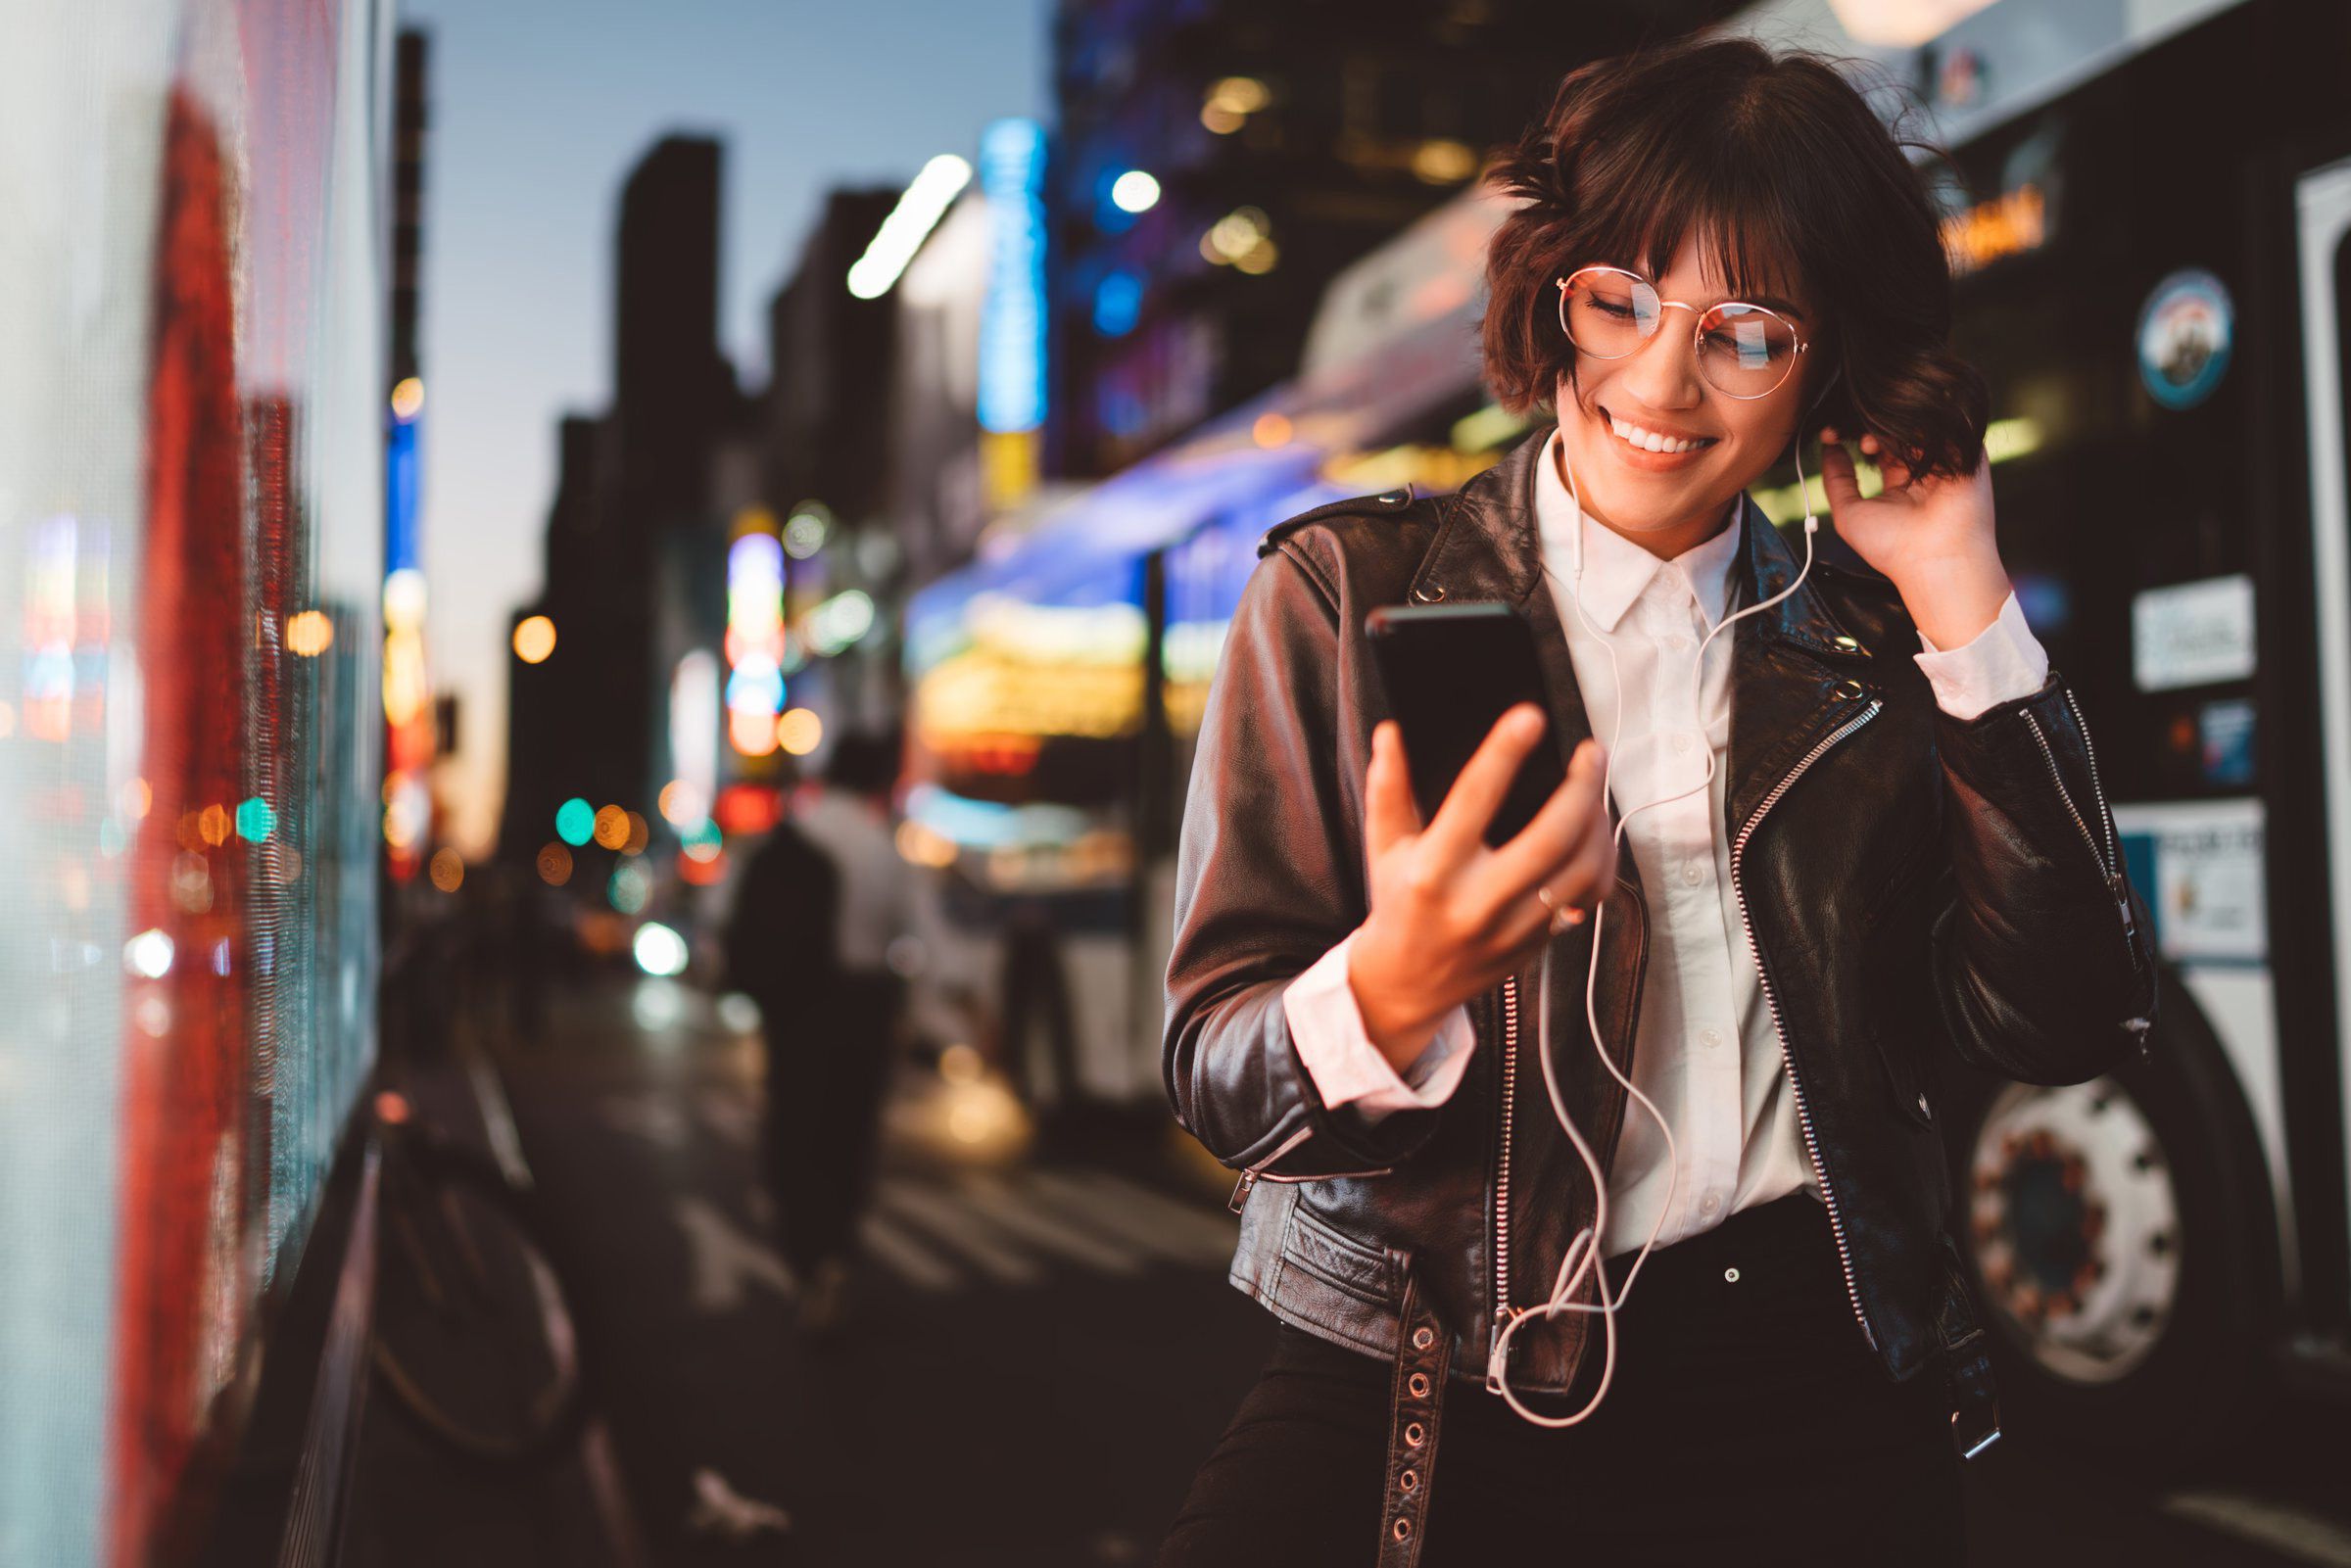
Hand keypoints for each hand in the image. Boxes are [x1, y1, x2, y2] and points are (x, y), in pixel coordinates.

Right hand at [1349, 706, 1611, 1072]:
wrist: (1409, 984)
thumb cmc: (1399, 904)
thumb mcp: (1383, 847)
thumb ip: (1388, 789)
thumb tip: (1391, 733)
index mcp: (1434, 870)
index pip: (1474, 800)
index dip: (1504, 753)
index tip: (1530, 716)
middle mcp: (1477, 901)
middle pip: (1550, 836)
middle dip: (1581, 787)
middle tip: (1590, 751)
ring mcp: (1514, 927)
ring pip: (1581, 868)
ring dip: (1599, 821)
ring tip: (1595, 788)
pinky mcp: (1539, 941)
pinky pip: (1589, 897)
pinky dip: (1602, 861)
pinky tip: (1596, 834)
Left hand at [1816, 426, 2011, 649]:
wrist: (1935, 560)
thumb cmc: (1891, 546)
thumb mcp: (1848, 513)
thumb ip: (1836, 480)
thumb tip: (1828, 446)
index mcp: (1901, 484)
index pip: (1879, 447)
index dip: (1853, 436)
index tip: (1829, 434)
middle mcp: (1925, 470)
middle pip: (1897, 432)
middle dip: (1869, 428)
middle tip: (1853, 437)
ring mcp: (1946, 460)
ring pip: (1916, 425)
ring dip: (1889, 427)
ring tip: (1870, 443)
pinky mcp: (1967, 453)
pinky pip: (1941, 425)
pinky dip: (1915, 425)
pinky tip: (1894, 438)